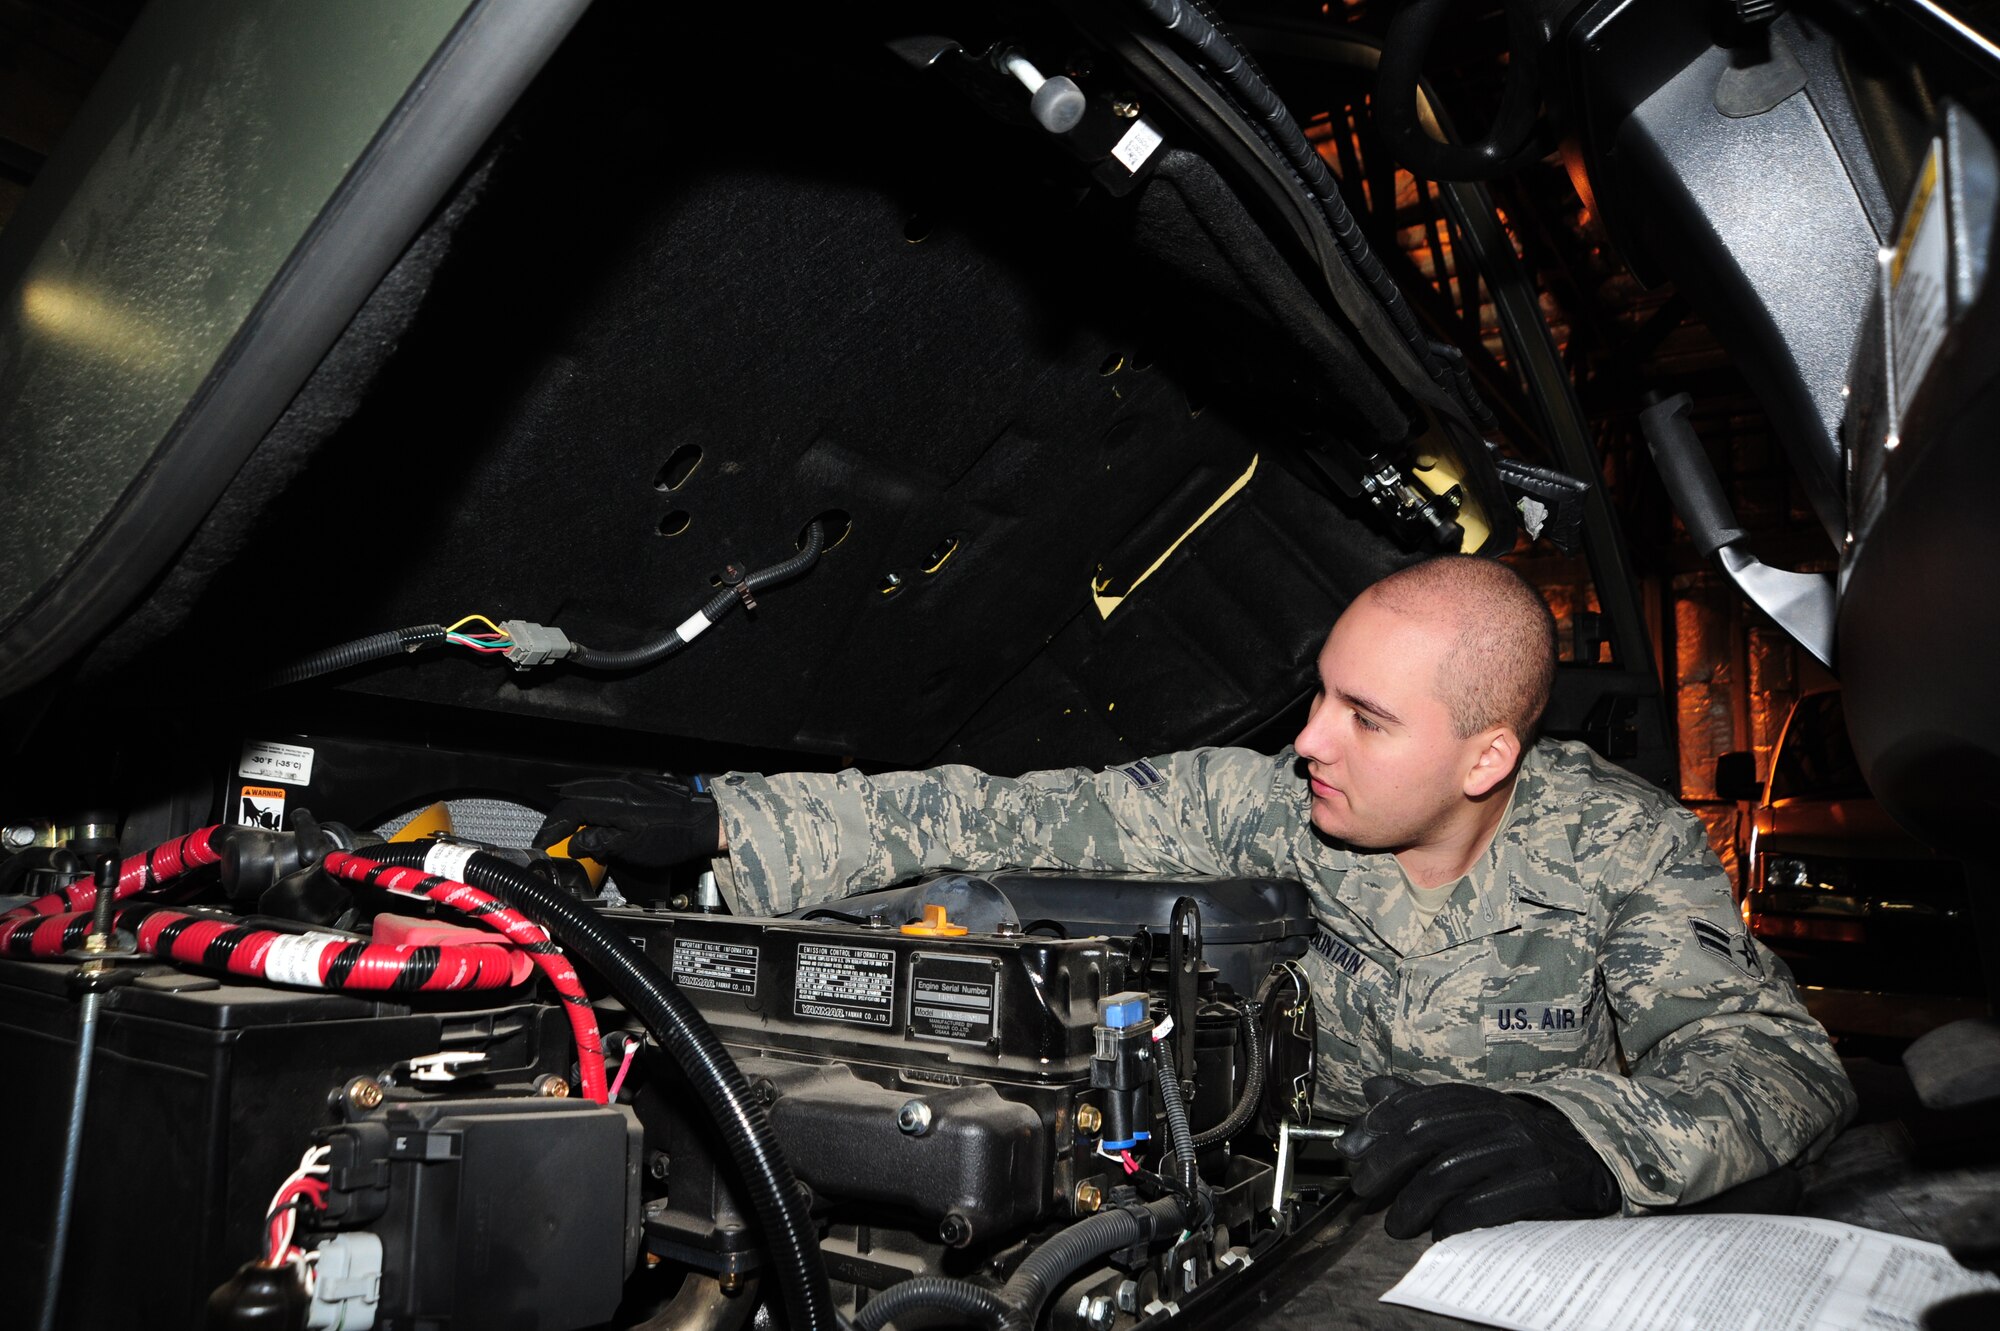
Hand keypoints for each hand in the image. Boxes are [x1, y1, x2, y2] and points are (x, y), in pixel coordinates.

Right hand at [532, 774, 721, 869]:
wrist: (704, 822)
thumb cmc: (673, 836)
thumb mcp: (632, 847)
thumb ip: (599, 842)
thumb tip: (575, 842)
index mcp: (612, 801)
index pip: (570, 811)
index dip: (552, 829)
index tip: (542, 844)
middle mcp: (618, 785)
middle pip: (575, 795)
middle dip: (559, 817)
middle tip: (551, 837)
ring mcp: (629, 782)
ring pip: (589, 789)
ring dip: (573, 807)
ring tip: (566, 827)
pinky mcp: (639, 784)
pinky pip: (605, 788)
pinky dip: (591, 801)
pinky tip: (592, 814)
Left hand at [1335, 1075, 1619, 1239]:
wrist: (1597, 1166)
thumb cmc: (1523, 1148)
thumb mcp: (1475, 1120)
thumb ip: (1424, 1105)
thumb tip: (1372, 1087)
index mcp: (1481, 1101)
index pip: (1418, 1103)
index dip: (1378, 1124)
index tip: (1350, 1149)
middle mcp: (1501, 1116)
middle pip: (1426, 1134)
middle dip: (1386, 1164)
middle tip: (1364, 1190)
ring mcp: (1524, 1147)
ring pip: (1449, 1171)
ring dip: (1412, 1202)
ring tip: (1397, 1225)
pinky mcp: (1545, 1182)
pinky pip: (1486, 1202)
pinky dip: (1453, 1221)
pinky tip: (1441, 1232)